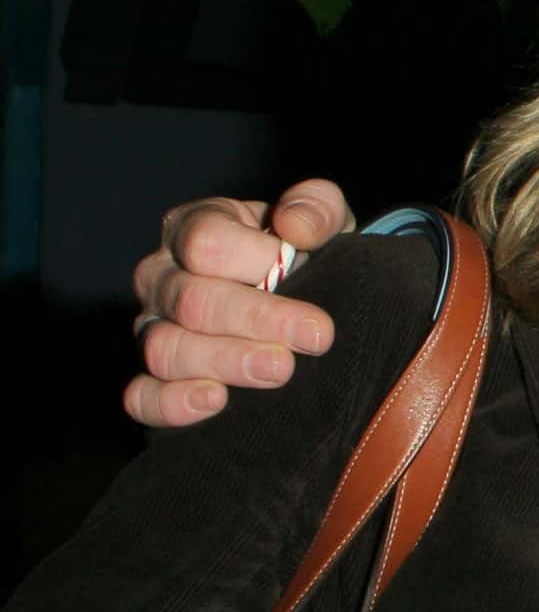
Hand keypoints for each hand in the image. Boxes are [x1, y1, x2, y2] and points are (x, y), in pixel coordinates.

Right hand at [126, 179, 357, 428]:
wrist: (305, 294)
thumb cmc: (305, 251)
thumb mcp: (322, 220)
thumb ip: (316, 207)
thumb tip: (295, 227)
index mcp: (193, 228)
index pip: (205, 242)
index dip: (256, 259)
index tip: (300, 268)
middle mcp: (162, 277)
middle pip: (191, 300)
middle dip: (256, 320)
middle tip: (313, 337)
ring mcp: (151, 328)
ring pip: (166, 348)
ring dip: (227, 362)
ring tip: (281, 369)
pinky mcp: (154, 377)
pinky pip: (143, 396)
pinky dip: (172, 403)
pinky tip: (215, 402)